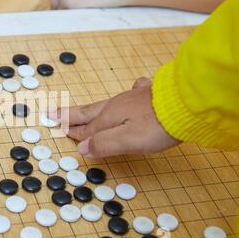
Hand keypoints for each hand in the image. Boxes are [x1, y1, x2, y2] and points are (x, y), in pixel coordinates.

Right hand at [48, 78, 180, 158]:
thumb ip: (103, 144)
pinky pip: (131, 93)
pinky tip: (132, 89)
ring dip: (90, 110)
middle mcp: (115, 106)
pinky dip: (127, 95)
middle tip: (53, 112)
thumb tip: (81, 148)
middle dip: (69, 115)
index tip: (58, 129)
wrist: (185, 104)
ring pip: (105, 104)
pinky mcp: (147, 95)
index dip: (73, 132)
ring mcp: (131, 98)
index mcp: (108, 118)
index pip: (86, 129)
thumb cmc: (156, 126)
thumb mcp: (127, 141)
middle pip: (88, 113)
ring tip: (82, 110)